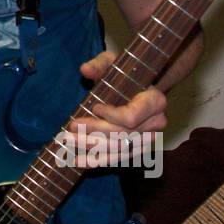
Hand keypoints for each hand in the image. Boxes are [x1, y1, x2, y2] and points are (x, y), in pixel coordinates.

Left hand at [52, 50, 166, 169]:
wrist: (137, 87)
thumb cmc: (124, 73)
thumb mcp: (112, 62)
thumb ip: (100, 65)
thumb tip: (86, 70)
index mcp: (154, 101)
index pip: (132, 117)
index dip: (112, 116)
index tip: (94, 107)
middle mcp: (155, 123)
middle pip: (122, 135)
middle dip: (94, 131)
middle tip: (71, 126)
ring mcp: (147, 139)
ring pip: (118, 149)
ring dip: (91, 147)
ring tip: (69, 141)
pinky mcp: (136, 148)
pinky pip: (117, 158)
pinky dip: (97, 160)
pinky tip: (77, 161)